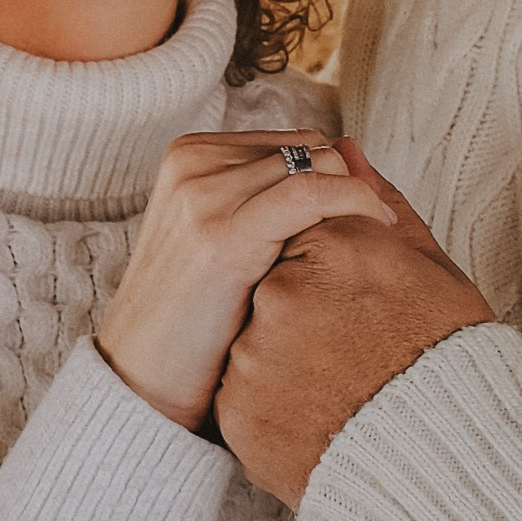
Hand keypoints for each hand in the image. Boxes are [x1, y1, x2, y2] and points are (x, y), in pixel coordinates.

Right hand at [98, 133, 394, 431]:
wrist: (142, 379)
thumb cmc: (193, 319)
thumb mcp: (223, 238)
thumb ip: (270, 194)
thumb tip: (352, 149)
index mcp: (191, 154)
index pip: (297, 141)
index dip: (338, 180)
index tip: (367, 220)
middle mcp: (194, 164)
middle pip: (311, 148)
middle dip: (348, 189)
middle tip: (374, 238)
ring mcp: (204, 195)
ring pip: (318, 165)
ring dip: (355, 202)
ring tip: (371, 251)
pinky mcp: (224, 233)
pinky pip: (312, 193)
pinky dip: (355, 204)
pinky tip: (379, 233)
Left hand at [215, 143, 492, 507]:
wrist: (448, 469)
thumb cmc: (451, 363)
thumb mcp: (427, 270)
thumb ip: (378, 202)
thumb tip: (349, 148)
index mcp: (331, 250)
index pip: (306, 229)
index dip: (336, 268)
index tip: (361, 300)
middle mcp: (281, 293)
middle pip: (273, 278)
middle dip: (302, 302)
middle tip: (351, 344)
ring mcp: (254, 354)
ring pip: (254, 333)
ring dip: (286, 350)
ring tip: (339, 384)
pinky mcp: (240, 409)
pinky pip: (244, 386)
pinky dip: (273, 395)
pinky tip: (319, 411)